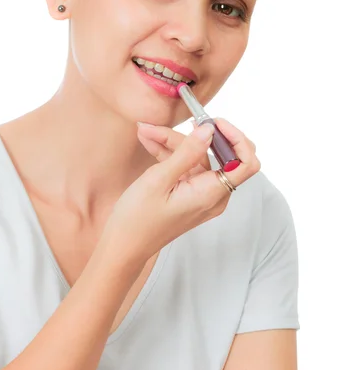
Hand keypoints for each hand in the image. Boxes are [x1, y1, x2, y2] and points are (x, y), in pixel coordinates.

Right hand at [102, 119, 259, 264]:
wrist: (123, 246)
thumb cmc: (138, 219)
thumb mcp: (159, 180)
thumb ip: (186, 152)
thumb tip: (209, 130)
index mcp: (211, 194)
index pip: (246, 162)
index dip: (236, 138)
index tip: (215, 122)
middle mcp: (213, 195)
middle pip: (216, 155)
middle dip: (193, 135)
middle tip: (170, 124)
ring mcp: (201, 195)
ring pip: (198, 157)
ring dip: (173, 142)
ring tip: (147, 131)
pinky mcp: (189, 194)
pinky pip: (187, 167)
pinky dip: (170, 154)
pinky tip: (150, 141)